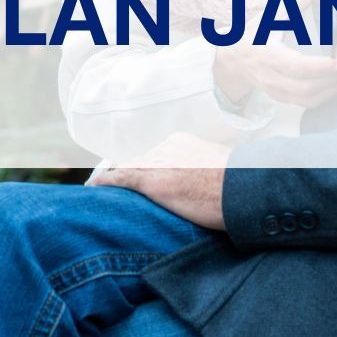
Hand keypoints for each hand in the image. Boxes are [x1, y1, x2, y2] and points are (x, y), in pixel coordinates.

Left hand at [87, 132, 229, 228]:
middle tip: (113, 187)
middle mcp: (167, 148)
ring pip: (126, 169)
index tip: (139, 180)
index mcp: (183, 144)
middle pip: (138, 161)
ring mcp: (158, 162)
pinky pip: (118, 179)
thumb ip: (205, 174)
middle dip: (126, 174)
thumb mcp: (220, 174)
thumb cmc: (238, 187)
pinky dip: (104, 183)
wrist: (243, 190)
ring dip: (114, 182)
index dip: (144, 168)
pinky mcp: (151, 179)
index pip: (155, 156)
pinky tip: (93, 188)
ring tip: (99, 191)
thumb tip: (204, 187)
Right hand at [214, 43, 336, 107]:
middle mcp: (272, 77)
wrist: (233, 60)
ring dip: (333, 86)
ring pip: (309, 99)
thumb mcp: (271, 13)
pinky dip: (326, 94)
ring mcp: (277, 91)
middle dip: (334, 76)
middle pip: (306, 87)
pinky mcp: (282, 98)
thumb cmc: (254, 34)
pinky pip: (307, 103)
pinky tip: (336, 81)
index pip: (297, 68)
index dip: (320, 67)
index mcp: (268, 55)